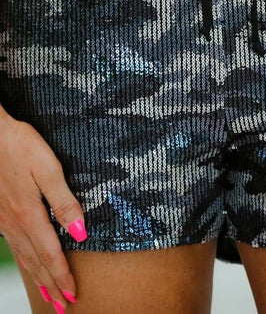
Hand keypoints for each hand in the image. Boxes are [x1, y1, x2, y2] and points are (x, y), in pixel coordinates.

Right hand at [0, 110, 86, 310]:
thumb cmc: (19, 145)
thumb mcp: (47, 168)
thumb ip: (64, 200)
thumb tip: (80, 231)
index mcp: (29, 214)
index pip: (50, 254)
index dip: (62, 276)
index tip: (73, 294)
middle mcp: (14, 222)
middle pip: (35, 261)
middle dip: (50, 285)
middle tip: (62, 306)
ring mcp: (3, 218)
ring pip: (22, 255)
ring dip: (36, 277)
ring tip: (47, 294)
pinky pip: (12, 244)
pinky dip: (23, 260)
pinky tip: (26, 260)